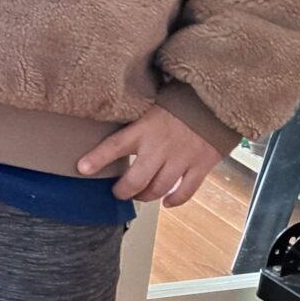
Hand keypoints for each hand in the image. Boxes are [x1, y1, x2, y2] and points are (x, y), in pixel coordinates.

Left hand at [79, 106, 221, 207]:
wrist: (216, 99)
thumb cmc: (181, 99)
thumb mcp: (151, 104)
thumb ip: (136, 119)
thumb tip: (113, 119)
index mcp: (145, 128)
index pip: (114, 145)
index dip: (97, 159)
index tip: (82, 168)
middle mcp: (160, 147)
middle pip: (136, 180)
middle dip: (123, 191)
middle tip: (118, 192)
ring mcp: (181, 158)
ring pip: (158, 190)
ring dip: (146, 196)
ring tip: (141, 195)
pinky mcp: (201, 165)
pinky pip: (185, 192)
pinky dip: (174, 200)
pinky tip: (167, 201)